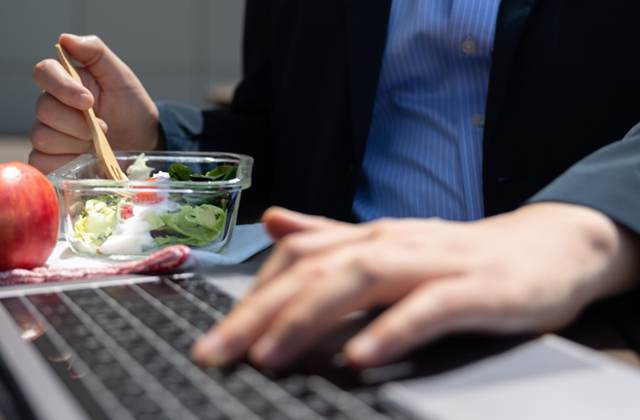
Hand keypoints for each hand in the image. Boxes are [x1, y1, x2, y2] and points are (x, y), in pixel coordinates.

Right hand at [30, 34, 161, 173]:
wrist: (142, 143)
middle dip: (77, 123)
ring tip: (97, 144)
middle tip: (105, 128)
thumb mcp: (121, 77)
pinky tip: (84, 159)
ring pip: (41, 136)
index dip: (62, 87)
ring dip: (74, 142)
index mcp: (66, 81)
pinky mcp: (50, 159)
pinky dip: (63, 162)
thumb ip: (96, 54)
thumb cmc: (131, 108)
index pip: (44, 73)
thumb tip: (65, 39)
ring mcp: (49, 133)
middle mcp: (52, 105)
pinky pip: (40, 161)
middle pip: (43, 109)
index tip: (89, 101)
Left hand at [192, 204, 639, 369]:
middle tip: (216, 352)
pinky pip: (428, 309)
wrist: (546, 248)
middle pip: (315, 271)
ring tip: (269, 355)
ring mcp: (434, 263)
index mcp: (368, 237)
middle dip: (258, 313)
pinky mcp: (476, 290)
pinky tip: (360, 357)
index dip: (251, 294)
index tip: (215, 335)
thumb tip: (273, 222)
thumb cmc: (457, 255)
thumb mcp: (387, 244)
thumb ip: (330, 237)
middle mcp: (393, 243)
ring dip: (309, 318)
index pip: (296, 257)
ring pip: (361, 281)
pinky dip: (392, 331)